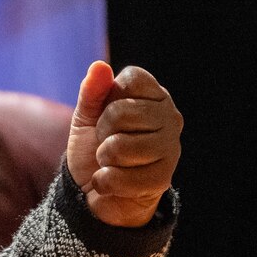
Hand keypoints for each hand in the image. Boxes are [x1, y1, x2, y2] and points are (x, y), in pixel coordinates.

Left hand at [67, 61, 181, 226]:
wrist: (93, 190)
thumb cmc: (93, 147)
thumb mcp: (86, 116)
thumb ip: (92, 91)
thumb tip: (100, 66)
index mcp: (154, 96)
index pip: (133, 79)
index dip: (109, 98)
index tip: (108, 114)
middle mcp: (170, 118)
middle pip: (123, 112)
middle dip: (102, 130)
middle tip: (107, 142)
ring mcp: (171, 148)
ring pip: (121, 146)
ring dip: (103, 158)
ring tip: (111, 161)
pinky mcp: (164, 178)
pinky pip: (122, 177)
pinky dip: (105, 181)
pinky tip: (112, 182)